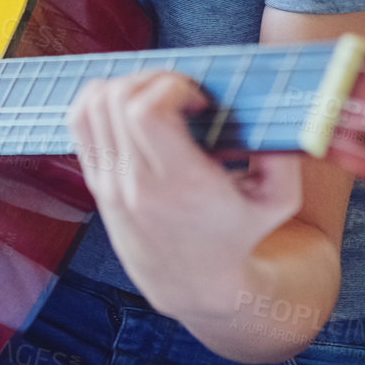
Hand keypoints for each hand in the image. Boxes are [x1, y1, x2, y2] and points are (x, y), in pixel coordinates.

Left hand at [64, 70, 304, 318]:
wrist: (194, 284)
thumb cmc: (238, 234)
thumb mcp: (279, 201)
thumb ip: (284, 154)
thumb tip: (271, 108)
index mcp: (182, 186)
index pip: (148, 112)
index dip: (172, 86)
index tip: (198, 99)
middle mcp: (137, 186)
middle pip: (119, 101)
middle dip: (152, 80)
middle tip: (179, 94)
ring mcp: (111, 186)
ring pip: (94, 106)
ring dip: (125, 86)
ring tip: (156, 99)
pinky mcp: (97, 184)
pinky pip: (79, 122)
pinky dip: (99, 100)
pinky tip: (129, 109)